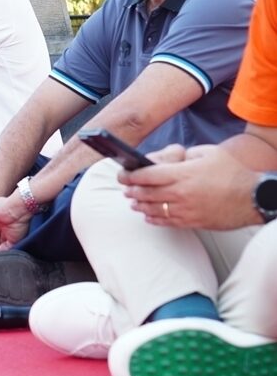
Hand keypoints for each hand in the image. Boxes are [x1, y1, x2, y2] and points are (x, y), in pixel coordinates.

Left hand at [119, 144, 259, 229]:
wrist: (253, 198)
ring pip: (153, 209)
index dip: (131, 175)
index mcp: (182, 174)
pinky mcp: (192, 222)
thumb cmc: (232, 172)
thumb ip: (185, 155)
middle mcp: (180, 193)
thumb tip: (170, 159)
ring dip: (139, 205)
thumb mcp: (209, 153)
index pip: (147, 175)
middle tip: (125, 188)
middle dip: (131, 190)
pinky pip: (166, 222)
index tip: (123, 175)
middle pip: (146, 193)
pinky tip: (148, 216)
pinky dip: (154, 219)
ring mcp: (185, 210)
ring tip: (133, 202)